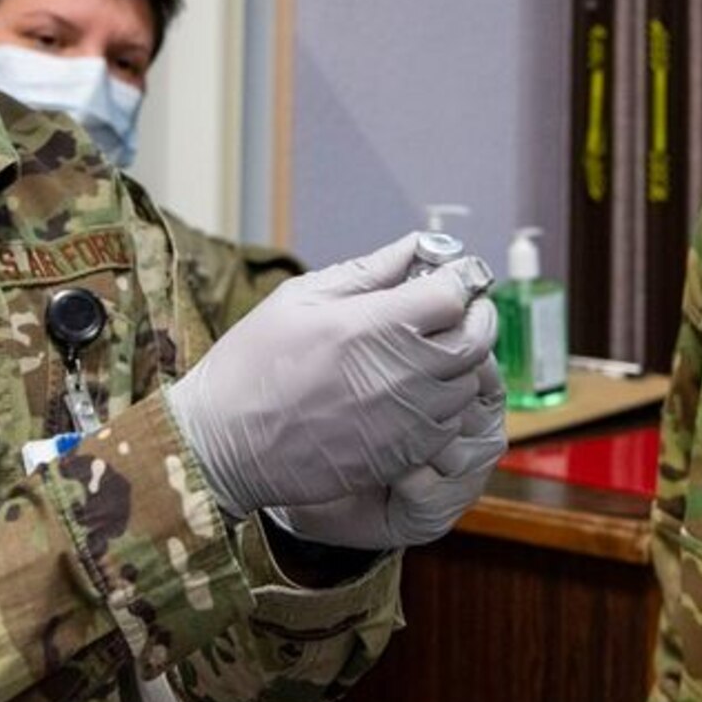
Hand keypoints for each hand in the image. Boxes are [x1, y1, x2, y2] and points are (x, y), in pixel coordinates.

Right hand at [167, 235, 496, 517]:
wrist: (224, 446)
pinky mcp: (404, 454)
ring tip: (433, 348)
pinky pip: (450, 422)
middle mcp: (404, 374)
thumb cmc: (253, 366)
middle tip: (456, 307)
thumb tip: (415, 247)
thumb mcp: (301, 299)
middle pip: (477, 338)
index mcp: (377, 326)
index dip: (461, 278)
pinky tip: (416, 390)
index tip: (455, 273)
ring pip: (468, 382)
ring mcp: (409, 420)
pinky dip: (446, 401)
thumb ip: (367, 272)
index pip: (454, 294)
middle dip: (474, 315)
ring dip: (462, 361)